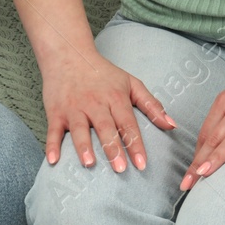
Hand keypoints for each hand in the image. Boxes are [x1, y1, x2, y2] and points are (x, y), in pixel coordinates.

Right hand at [41, 48, 176, 172]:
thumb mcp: (131, 83)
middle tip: (120, 169)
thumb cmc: (103, 73)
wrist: (69, 55)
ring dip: (83, 146)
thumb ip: (152, 105)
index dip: (135, 144)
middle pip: (105, 127)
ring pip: (79, 128)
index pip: (128, 123)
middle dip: (113, 148)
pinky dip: (52, 145)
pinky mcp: (56, 112)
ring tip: (89, 163)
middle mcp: (95, 103)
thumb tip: (172, 125)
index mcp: (115, 98)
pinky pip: (53, 130)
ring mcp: (74, 108)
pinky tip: (53, 160)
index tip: (142, 164)